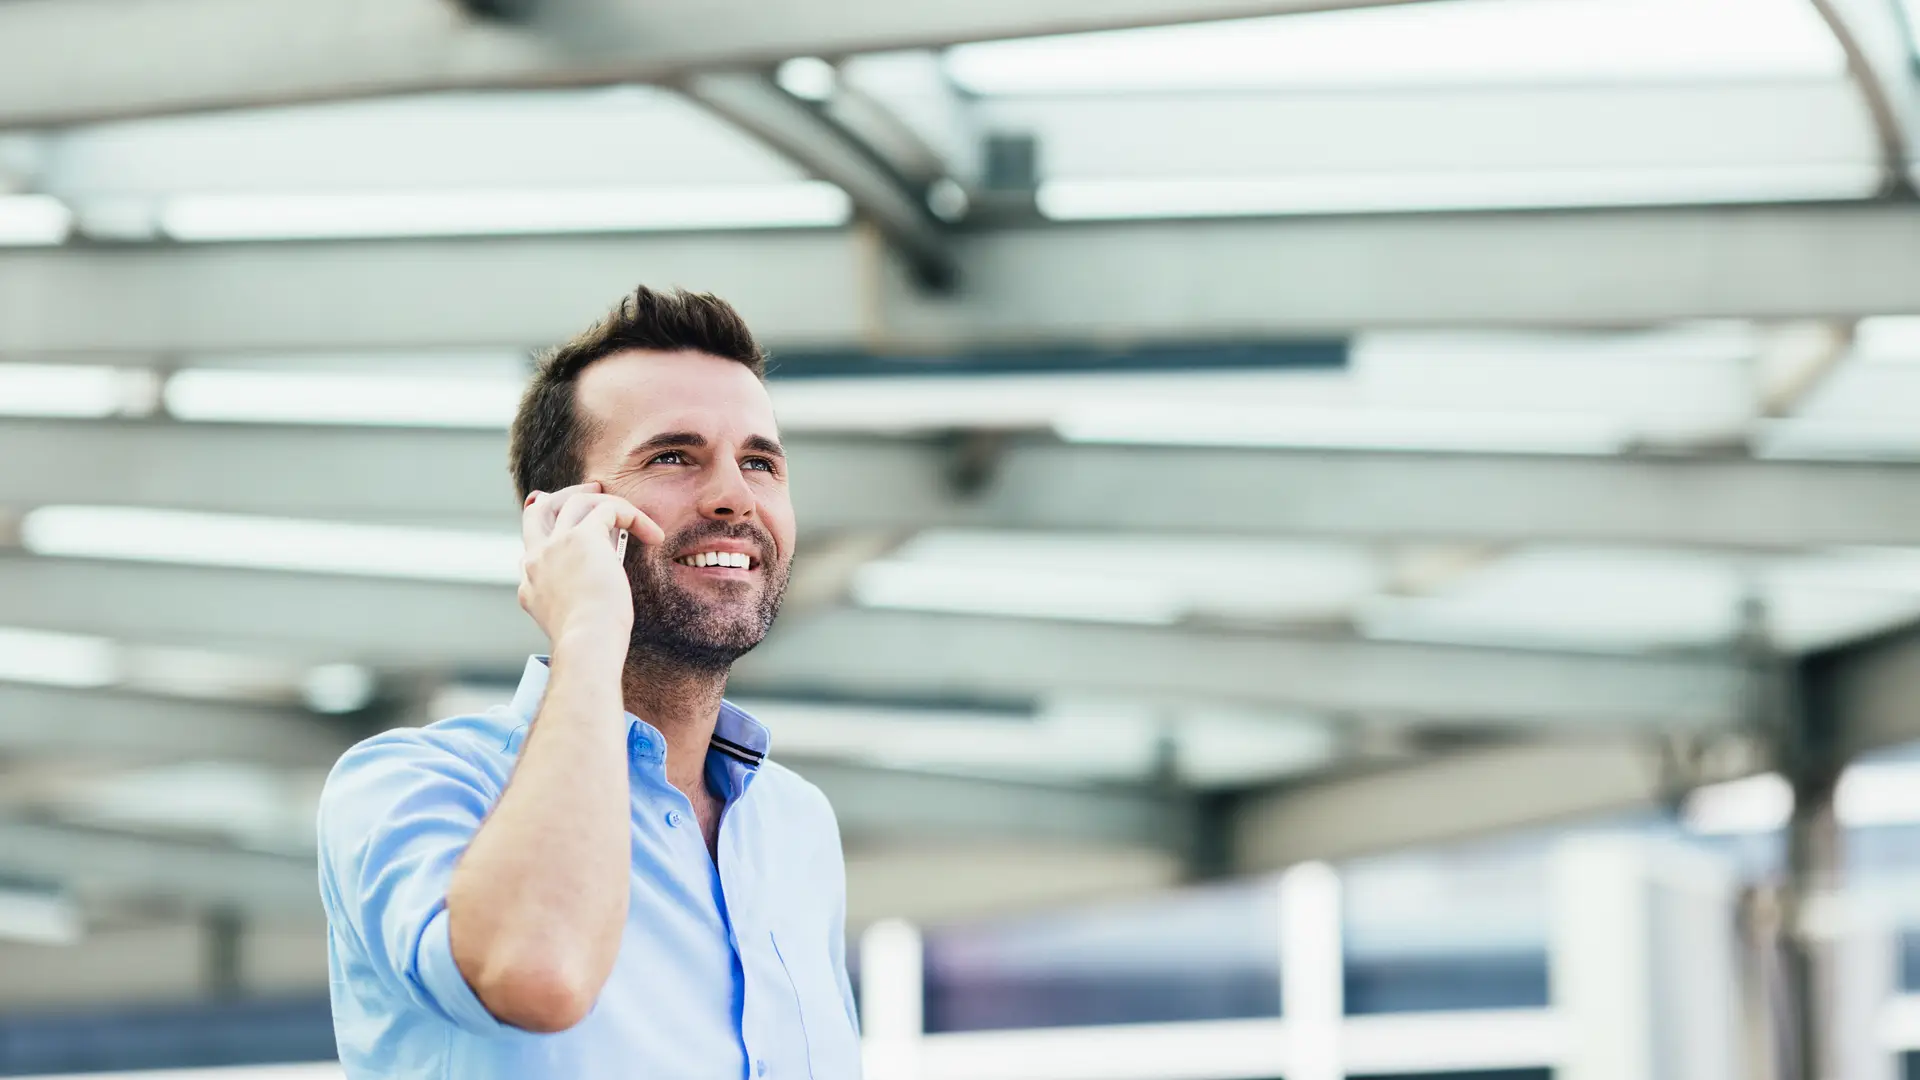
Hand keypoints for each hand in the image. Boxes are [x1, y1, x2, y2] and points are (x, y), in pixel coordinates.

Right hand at [517, 482, 665, 648]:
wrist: (586, 645)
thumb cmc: (590, 644)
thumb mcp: (573, 619)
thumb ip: (575, 597)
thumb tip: (598, 579)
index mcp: (529, 583)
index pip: (532, 545)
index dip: (550, 529)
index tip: (570, 524)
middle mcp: (535, 560)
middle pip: (539, 511)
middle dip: (563, 495)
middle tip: (591, 490)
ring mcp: (554, 546)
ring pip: (573, 501)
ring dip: (603, 501)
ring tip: (630, 512)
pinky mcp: (581, 537)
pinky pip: (608, 509)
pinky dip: (632, 516)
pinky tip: (652, 534)